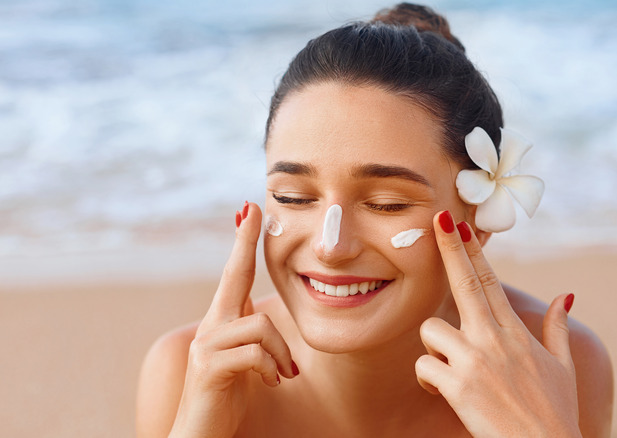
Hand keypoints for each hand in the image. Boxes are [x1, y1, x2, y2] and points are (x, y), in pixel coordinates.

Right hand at [169, 202, 297, 437]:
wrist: (200, 432)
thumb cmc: (225, 394)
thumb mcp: (240, 356)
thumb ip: (244, 328)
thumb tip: (250, 300)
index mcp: (223, 321)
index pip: (235, 273)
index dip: (242, 242)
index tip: (248, 209)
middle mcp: (211, 326)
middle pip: (234, 276)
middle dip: (244, 242)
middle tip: (252, 209)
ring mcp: (207, 345)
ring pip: (260, 326)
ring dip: (281, 354)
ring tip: (283, 375)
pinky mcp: (209, 367)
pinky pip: (255, 354)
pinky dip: (271, 369)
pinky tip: (272, 382)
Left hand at [415, 211, 579, 437]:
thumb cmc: (554, 413)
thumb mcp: (562, 367)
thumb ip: (557, 328)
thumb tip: (565, 296)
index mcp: (515, 332)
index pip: (490, 281)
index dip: (473, 251)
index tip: (461, 225)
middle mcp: (494, 339)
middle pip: (465, 282)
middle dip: (450, 248)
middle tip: (438, 220)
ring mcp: (475, 360)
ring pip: (431, 329)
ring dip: (432, 347)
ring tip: (447, 369)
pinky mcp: (458, 385)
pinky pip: (424, 366)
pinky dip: (427, 378)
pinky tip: (441, 390)